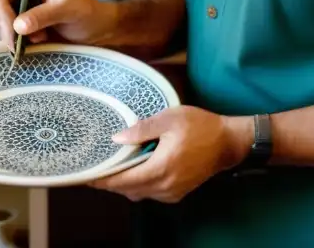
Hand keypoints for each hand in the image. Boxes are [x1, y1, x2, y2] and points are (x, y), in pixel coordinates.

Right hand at [0, 0, 113, 49]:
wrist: (100, 30)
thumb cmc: (88, 13)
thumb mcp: (68, 10)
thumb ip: (43, 15)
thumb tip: (18, 26)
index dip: (2, 13)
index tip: (12, 32)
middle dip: (8, 30)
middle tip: (21, 45)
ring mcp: (24, 14)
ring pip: (5, 29)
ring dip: (17, 39)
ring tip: (41, 41)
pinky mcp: (28, 31)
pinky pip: (14, 40)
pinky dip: (20, 46)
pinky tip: (37, 47)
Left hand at [89, 106, 251, 203]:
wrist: (228, 142)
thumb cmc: (200, 126)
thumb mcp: (170, 119)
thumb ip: (142, 129)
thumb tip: (116, 138)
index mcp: (160, 169)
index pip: (123, 181)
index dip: (102, 180)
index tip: (85, 176)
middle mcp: (164, 187)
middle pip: (128, 190)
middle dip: (111, 182)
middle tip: (96, 168)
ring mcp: (172, 192)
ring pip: (139, 193)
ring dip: (125, 184)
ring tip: (113, 167)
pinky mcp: (178, 193)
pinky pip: (151, 193)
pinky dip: (140, 185)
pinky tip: (137, 169)